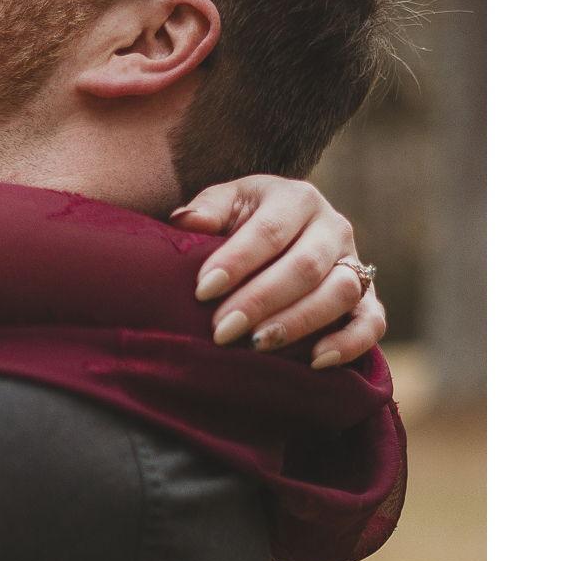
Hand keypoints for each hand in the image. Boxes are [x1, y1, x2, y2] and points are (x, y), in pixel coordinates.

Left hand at [171, 174, 386, 368]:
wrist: (276, 237)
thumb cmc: (241, 222)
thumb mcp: (225, 205)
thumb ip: (208, 210)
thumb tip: (187, 221)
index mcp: (297, 198)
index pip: (269, 231)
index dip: (237, 261)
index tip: (203, 290)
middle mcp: (333, 228)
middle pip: (304, 266)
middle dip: (260, 300)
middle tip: (221, 330)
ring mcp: (355, 264)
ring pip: (340, 293)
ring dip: (298, 322)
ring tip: (257, 345)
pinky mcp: (368, 299)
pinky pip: (372, 322)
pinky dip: (350, 343)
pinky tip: (315, 362)